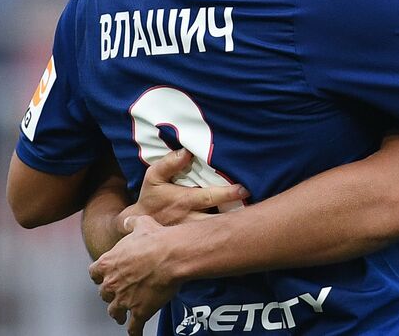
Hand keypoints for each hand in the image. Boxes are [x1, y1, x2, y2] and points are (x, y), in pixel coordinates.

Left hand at [90, 215, 179, 335]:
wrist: (172, 256)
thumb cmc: (157, 239)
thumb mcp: (142, 224)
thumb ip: (131, 223)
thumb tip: (127, 221)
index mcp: (108, 263)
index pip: (94, 273)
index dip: (100, 275)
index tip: (104, 276)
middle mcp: (111, 283)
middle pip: (104, 294)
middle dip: (110, 294)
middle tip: (117, 295)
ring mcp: (124, 300)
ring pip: (114, 312)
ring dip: (118, 314)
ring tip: (121, 317)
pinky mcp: (139, 311)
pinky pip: (133, 327)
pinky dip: (134, 331)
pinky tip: (135, 334)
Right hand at [120, 148, 247, 233]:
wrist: (138, 227)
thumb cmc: (151, 198)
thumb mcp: (153, 177)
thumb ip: (168, 164)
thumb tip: (186, 152)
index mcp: (183, 201)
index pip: (209, 196)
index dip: (227, 193)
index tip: (244, 189)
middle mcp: (190, 220)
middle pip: (218, 220)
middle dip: (237, 217)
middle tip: (259, 213)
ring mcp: (193, 234)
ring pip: (216, 234)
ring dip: (234, 230)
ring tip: (255, 227)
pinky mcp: (194, 245)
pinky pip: (212, 246)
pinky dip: (227, 244)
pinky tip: (243, 244)